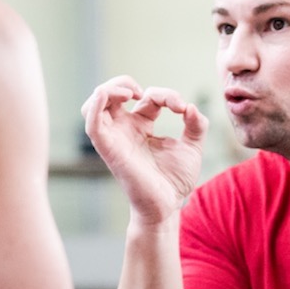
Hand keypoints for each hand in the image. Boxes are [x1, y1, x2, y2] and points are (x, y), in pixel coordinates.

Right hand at [82, 76, 207, 224]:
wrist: (168, 206)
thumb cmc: (176, 181)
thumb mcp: (193, 147)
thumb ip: (197, 125)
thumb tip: (191, 107)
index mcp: (142, 126)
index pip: (147, 97)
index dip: (165, 94)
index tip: (182, 108)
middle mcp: (124, 129)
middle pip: (111, 93)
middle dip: (126, 82)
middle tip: (149, 93)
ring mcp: (115, 138)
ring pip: (94, 103)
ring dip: (109, 89)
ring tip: (130, 92)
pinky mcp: (109, 148)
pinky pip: (92, 123)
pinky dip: (97, 103)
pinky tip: (119, 96)